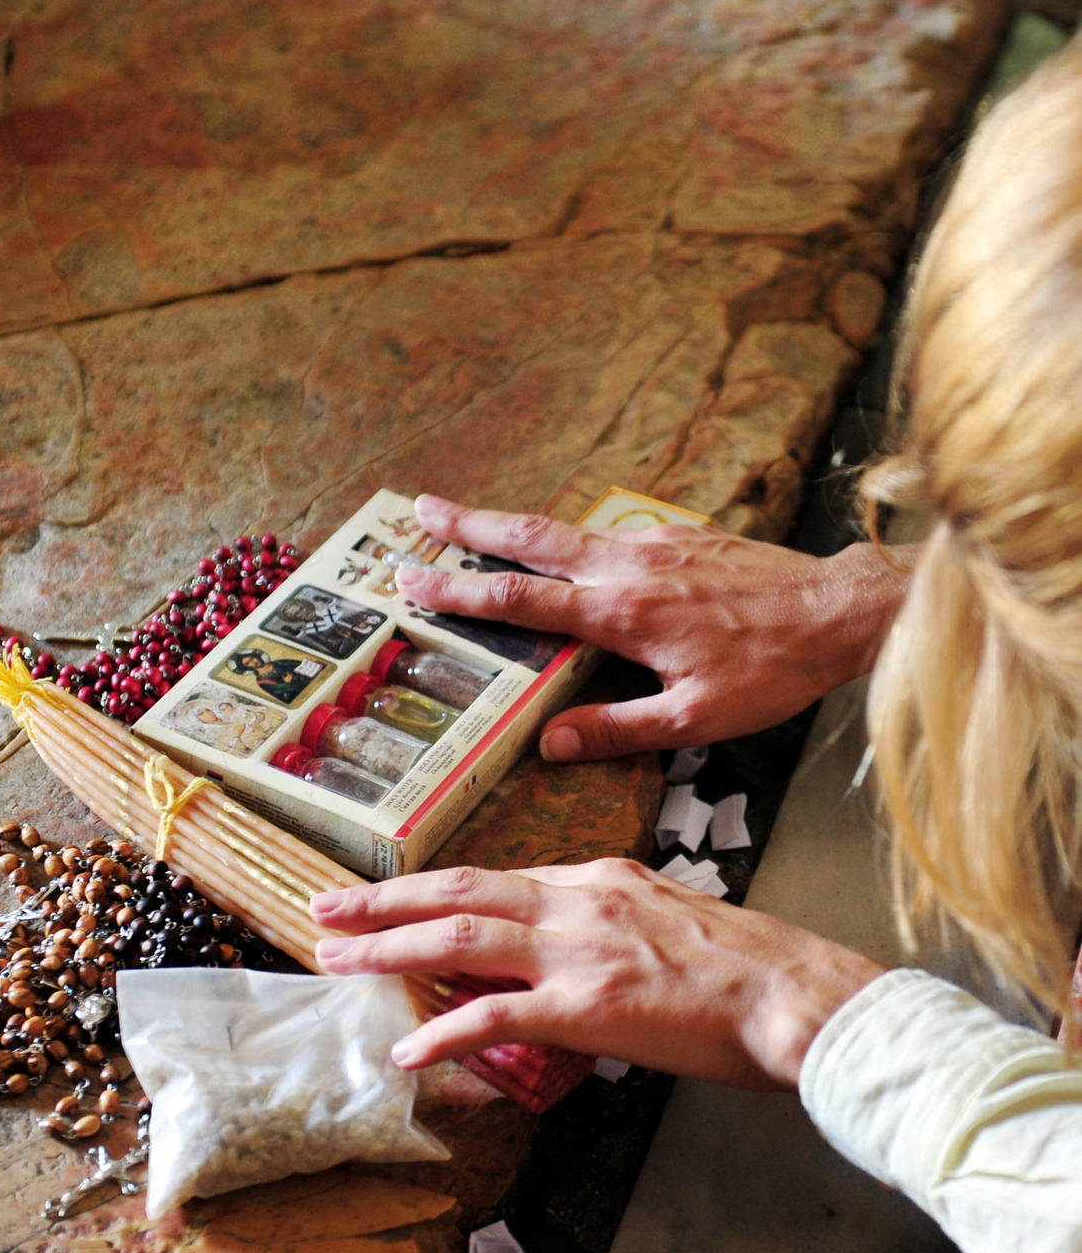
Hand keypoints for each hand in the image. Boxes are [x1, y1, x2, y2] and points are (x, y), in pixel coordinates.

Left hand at [312, 861, 884, 1088]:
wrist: (797, 996)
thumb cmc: (743, 966)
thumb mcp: (663, 915)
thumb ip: (602, 921)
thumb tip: (559, 944)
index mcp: (594, 877)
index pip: (492, 878)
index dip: (430, 890)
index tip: (385, 897)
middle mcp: (576, 899)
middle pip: (456, 891)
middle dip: (382, 900)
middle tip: (324, 907)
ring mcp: (578, 950)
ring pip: (459, 940)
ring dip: (387, 949)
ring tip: (335, 961)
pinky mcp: (588, 1006)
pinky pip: (495, 1018)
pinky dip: (443, 1032)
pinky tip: (406, 1048)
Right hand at [402, 493, 912, 760]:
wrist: (841, 611)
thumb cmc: (772, 670)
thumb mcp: (694, 719)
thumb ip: (617, 729)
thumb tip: (549, 743)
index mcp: (622, 612)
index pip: (520, 601)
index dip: (459, 592)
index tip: (411, 579)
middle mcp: (628, 565)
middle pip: (529, 538)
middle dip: (467, 524)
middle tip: (417, 508)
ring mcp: (653, 543)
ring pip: (564, 529)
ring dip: (510, 526)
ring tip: (470, 523)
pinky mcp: (678, 536)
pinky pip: (604, 534)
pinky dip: (564, 537)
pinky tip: (559, 548)